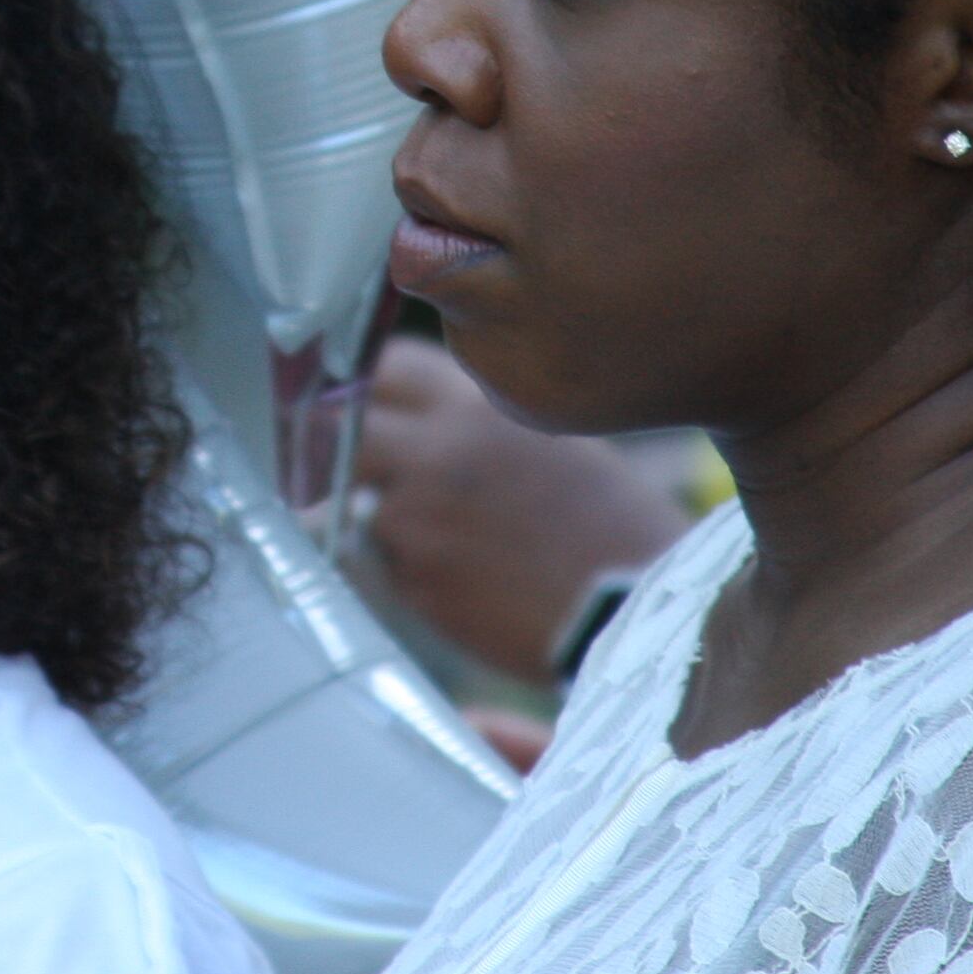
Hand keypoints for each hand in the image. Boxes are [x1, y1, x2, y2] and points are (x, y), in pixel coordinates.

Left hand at [352, 337, 689, 685]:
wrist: (631, 607)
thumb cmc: (608, 523)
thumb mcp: (551, 437)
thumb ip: (474, 422)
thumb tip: (418, 424)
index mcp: (476, 405)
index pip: (387, 367)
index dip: (371, 385)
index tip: (367, 401)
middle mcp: (437, 452)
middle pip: (342, 426)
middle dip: (341, 444)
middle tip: (356, 463)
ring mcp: (419, 518)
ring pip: (357, 500)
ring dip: (381, 514)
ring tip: (444, 535)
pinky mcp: (416, 581)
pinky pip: (385, 562)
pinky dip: (407, 567)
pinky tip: (464, 578)